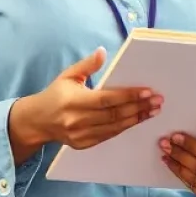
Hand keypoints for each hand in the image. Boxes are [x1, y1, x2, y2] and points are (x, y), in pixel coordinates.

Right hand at [9, 48, 161, 157]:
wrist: (37, 122)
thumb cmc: (55, 94)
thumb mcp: (68, 75)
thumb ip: (87, 65)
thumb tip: (103, 52)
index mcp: (73, 101)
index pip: (107, 99)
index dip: (128, 96)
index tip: (148, 91)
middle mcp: (77, 121)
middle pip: (114, 115)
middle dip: (139, 107)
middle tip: (157, 100)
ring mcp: (81, 135)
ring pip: (115, 127)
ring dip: (136, 119)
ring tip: (153, 110)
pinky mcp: (84, 144)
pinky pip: (109, 135)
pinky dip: (125, 127)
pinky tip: (137, 119)